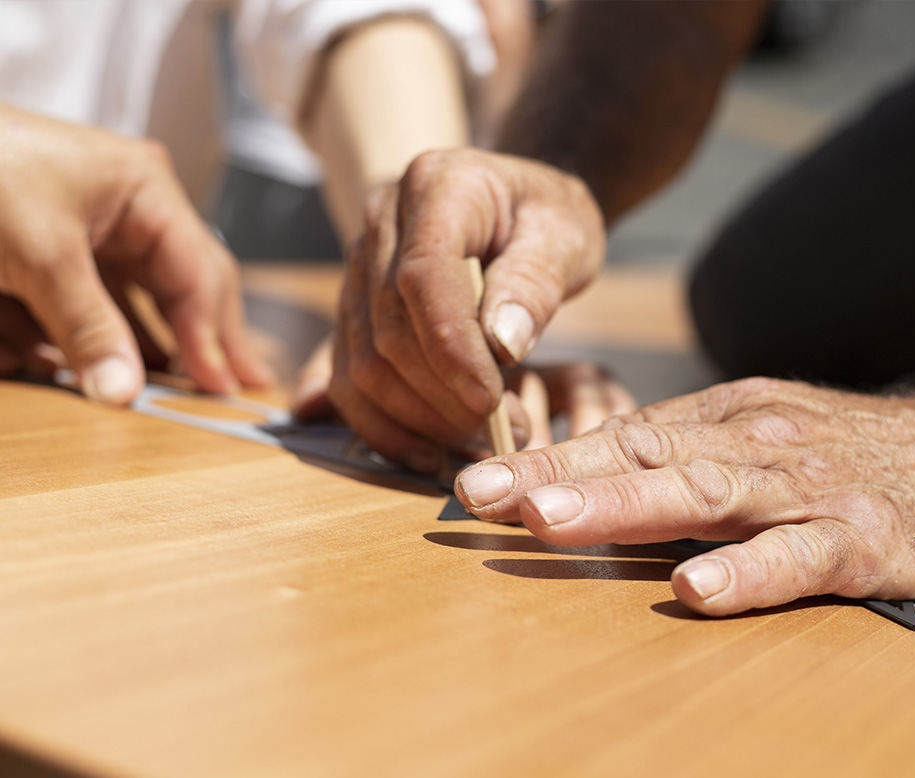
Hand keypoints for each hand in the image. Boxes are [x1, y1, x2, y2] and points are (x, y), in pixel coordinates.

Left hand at [0, 94, 271, 402]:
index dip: (211, 334)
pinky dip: (34, 335)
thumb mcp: (39, 255)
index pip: (198, 272)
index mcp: (142, 189)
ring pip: (111, 304)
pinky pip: (53, 306)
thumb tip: (124, 394)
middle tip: (228, 390)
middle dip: (184, 340)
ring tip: (139, 390)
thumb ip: (88, 329)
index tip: (219, 387)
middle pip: (170, 288)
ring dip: (101, 345)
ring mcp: (78, 232)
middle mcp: (121, 209)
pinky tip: (20, 359)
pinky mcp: (34, 254)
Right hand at [330, 148, 605, 468]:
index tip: (491, 399)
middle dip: (444, 398)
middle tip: (509, 431)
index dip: (450, 346)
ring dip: (419, 421)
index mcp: (435, 186)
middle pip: (388, 332)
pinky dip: (385, 428)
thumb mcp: (565, 234)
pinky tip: (430, 454)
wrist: (514, 208)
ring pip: (362, 366)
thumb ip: (536, 281)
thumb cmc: (544, 217)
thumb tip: (502, 344)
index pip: (422, 276)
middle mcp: (380, 224)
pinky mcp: (352, 314)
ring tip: (483, 443)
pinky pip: (348, 383)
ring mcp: (356, 271)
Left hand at [454, 377, 914, 614]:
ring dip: (623, 506)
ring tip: (552, 522)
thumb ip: (676, 457)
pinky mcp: (860, 539)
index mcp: (719, 422)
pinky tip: (697, 589)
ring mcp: (803, 491)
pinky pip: (799, 556)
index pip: (619, 436)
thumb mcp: (751, 436)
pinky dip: (748, 573)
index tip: (477, 485)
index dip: (546, 460)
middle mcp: (751, 446)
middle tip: (486, 496)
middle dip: (558, 479)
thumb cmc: (834, 452)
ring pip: (705, 495)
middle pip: (643, 458)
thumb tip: (581, 481)